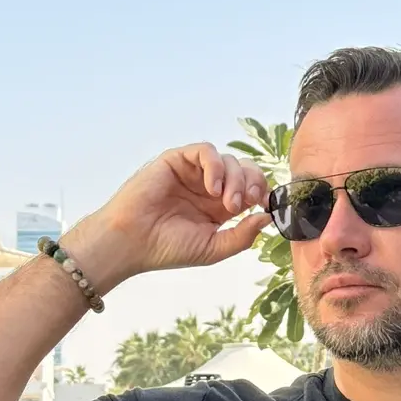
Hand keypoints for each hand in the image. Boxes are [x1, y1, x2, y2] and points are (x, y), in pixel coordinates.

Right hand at [62, 145, 271, 289]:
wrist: (132, 242)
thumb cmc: (168, 248)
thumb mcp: (213, 248)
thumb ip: (242, 235)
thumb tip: (268, 218)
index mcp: (219, 207)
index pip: (251, 188)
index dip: (261, 192)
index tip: (262, 205)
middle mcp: (208, 187)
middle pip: (244, 170)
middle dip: (252, 183)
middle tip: (245, 202)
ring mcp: (193, 173)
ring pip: (228, 160)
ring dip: (234, 179)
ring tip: (225, 202)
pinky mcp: (176, 160)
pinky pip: (204, 151)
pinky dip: (214, 166)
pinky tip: (212, 188)